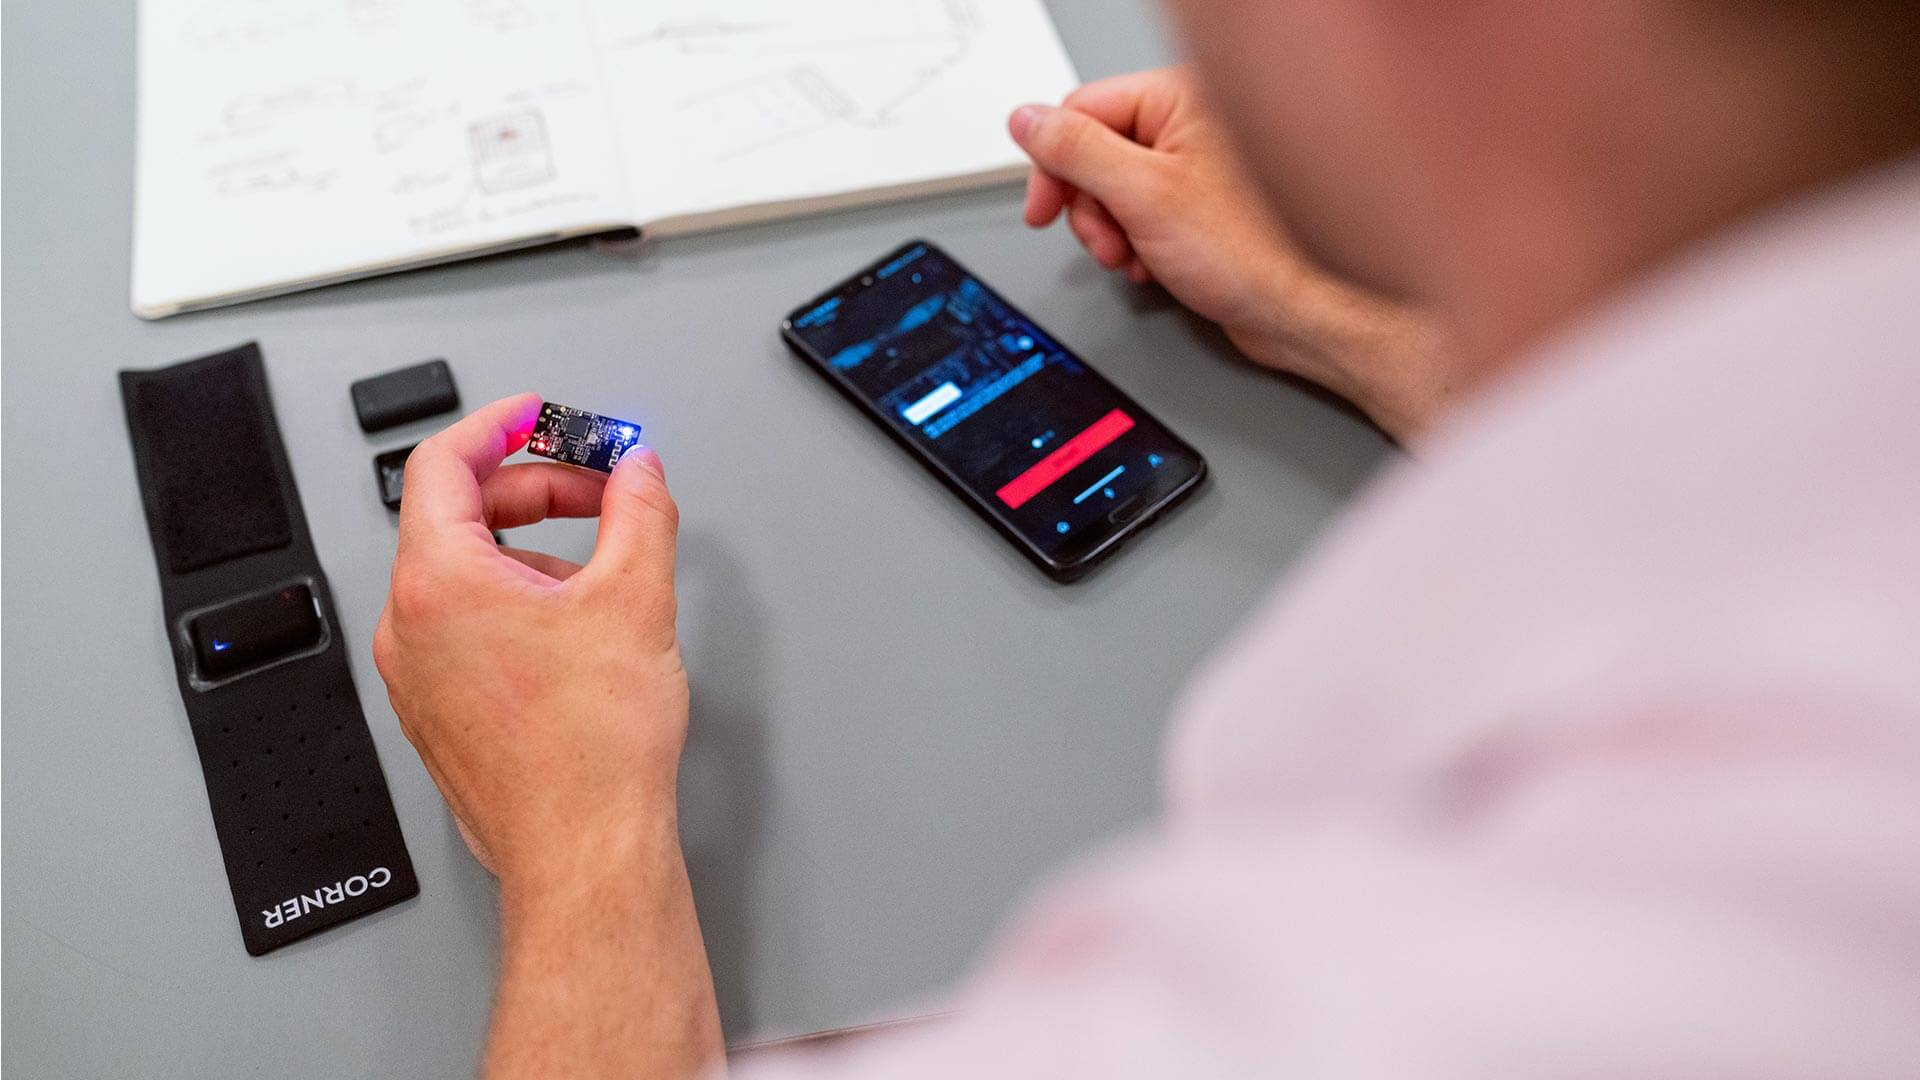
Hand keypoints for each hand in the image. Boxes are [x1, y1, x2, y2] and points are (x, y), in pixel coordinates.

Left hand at [374, 394, 720, 1078]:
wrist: (584, 851)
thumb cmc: (592, 753)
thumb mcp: (636, 600)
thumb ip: (639, 513)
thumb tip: (638, 472)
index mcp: (438, 584)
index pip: (443, 464)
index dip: (500, 425)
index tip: (540, 416)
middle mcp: (408, 627)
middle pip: (457, 515)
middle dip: (535, 490)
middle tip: (602, 490)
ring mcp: (415, 676)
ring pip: (465, 575)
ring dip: (533, 552)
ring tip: (605, 576)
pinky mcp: (438, 712)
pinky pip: (466, 628)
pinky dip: (518, 603)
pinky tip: (580, 631)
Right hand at [1010, 67, 1456, 439]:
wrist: (1304, 313)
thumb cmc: (1256, 252)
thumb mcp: (1143, 194)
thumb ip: (1076, 151)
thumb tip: (1027, 120)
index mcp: (1183, 97)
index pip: (1085, 111)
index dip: (1055, 163)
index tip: (1043, 207)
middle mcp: (1193, 125)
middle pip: (1096, 154)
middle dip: (1090, 207)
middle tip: (1107, 240)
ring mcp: (1196, 169)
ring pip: (1115, 193)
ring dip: (1112, 233)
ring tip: (1137, 257)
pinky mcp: (1199, 209)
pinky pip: (1141, 219)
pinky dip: (1137, 247)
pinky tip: (1157, 266)